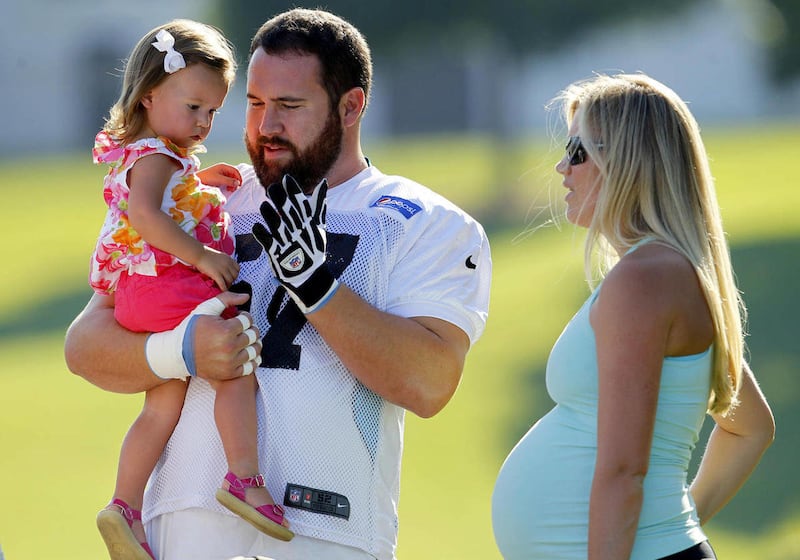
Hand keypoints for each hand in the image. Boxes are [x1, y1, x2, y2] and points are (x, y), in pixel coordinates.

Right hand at [145, 292, 258, 379]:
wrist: (178, 353)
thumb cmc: (192, 329)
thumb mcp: (206, 309)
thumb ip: (226, 299)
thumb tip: (246, 296)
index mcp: (226, 330)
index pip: (248, 320)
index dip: (244, 316)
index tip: (238, 317)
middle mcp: (230, 347)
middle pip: (254, 334)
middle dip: (250, 328)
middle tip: (242, 328)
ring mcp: (230, 362)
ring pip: (255, 350)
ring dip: (253, 343)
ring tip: (244, 340)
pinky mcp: (230, 373)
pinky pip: (251, 366)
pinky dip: (252, 359)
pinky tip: (245, 353)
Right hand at [196, 246, 239, 289]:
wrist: (198, 254)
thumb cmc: (206, 254)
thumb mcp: (219, 256)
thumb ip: (225, 261)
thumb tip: (227, 267)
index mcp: (229, 259)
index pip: (237, 268)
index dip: (235, 274)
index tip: (231, 276)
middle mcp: (227, 264)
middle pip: (235, 275)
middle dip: (232, 280)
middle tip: (227, 282)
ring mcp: (222, 269)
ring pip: (230, 281)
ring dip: (227, 285)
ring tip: (224, 286)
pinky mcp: (216, 274)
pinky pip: (223, 284)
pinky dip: (223, 288)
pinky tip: (222, 290)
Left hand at [197, 162, 241, 192]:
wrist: (196, 181)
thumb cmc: (206, 178)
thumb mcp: (219, 179)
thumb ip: (229, 181)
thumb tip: (238, 183)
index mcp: (223, 166)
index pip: (235, 171)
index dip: (238, 178)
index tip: (239, 185)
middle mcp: (223, 169)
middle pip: (234, 175)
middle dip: (235, 182)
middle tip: (234, 188)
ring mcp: (221, 174)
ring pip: (231, 179)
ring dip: (232, 184)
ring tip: (230, 189)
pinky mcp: (219, 179)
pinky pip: (227, 181)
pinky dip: (229, 185)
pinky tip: (227, 189)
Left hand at [252, 174, 338, 313]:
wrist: (309, 275)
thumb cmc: (313, 247)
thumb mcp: (319, 226)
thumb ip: (319, 204)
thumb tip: (323, 183)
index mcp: (309, 224)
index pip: (301, 203)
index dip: (293, 190)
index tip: (286, 179)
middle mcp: (298, 231)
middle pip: (288, 212)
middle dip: (280, 198)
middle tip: (272, 188)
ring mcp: (287, 242)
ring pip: (276, 225)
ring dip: (269, 214)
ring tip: (264, 205)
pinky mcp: (276, 252)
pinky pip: (266, 241)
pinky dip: (261, 233)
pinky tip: (257, 226)